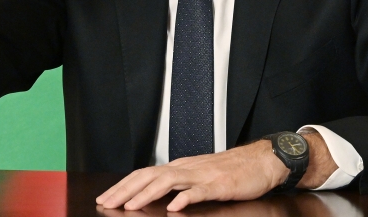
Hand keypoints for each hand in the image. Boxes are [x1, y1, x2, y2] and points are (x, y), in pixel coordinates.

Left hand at [95, 140, 286, 211]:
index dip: (124, 185)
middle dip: (125, 190)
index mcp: (181, 167)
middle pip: (149, 175)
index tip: (106, 197)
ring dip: (146, 193)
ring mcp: (202, 175)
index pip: (145, 174)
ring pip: (168, 181)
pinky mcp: (219, 184)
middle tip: (107, 202)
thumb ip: (179, 183)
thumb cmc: (232, 170)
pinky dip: (184, 198)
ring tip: (130, 206)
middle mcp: (187, 168)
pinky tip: (174, 207)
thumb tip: (156, 193)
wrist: (260, 160)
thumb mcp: (200, 176)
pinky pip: (199, 191)